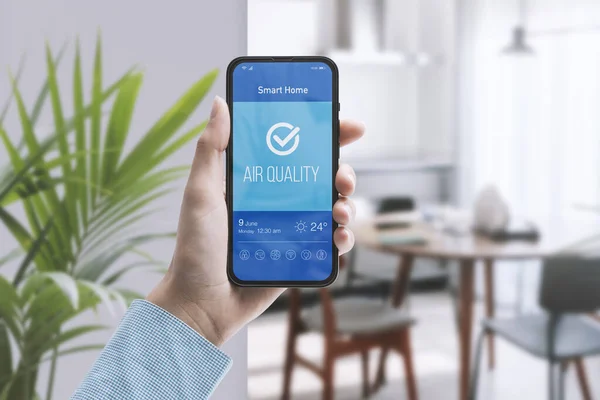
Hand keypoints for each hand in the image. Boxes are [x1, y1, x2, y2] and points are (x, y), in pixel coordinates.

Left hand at [147, 96, 363, 345]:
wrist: (202, 302)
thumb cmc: (196, 248)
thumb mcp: (200, 193)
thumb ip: (210, 149)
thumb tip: (220, 103)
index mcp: (257, 180)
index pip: (296, 149)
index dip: (325, 135)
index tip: (348, 127)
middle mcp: (278, 201)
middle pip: (323, 176)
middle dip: (343, 171)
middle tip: (343, 178)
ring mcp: (291, 228)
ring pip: (333, 207)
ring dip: (347, 204)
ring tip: (340, 211)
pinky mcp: (299, 255)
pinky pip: (330, 243)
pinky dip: (343, 238)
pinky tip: (339, 238)